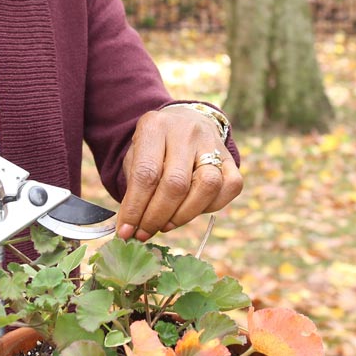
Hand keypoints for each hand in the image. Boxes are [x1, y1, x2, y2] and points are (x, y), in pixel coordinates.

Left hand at [116, 106, 242, 240]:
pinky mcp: (231, 157)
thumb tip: (129, 228)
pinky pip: (229, 188)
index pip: (146, 174)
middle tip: (144, 232)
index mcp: (155, 126)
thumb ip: (133, 188)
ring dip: (184, 215)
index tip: (125, 231)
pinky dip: (210, 208)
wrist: (185, 122)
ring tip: (166, 225)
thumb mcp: (135, 156)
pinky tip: (191, 211)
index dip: (135, 208)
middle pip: (176, 184)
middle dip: (157, 217)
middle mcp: (186, 131)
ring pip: (207, 186)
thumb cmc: (155, 148)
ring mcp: (212, 142)